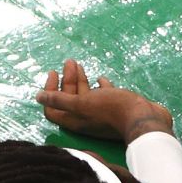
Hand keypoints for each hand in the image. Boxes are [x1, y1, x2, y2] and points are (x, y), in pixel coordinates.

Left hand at [35, 59, 171, 141]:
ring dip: (81, 80)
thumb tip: (37, 97)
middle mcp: (86, 118)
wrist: (144, 117)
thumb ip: (60, 100)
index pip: (53, 107)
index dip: (49, 91)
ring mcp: (101, 114)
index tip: (54, 73)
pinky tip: (100, 78)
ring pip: (86, 96)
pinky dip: (100, 86)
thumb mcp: (82, 103)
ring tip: (79, 65)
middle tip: (69, 63)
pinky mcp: (116, 109)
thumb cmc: (112, 109)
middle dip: (67, 80)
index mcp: (75, 119)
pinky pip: (104, 96)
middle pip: (70, 98)